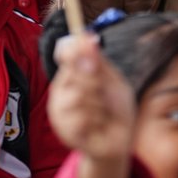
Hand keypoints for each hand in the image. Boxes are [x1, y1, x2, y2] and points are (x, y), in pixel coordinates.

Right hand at [51, 33, 135, 177]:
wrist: (118, 142)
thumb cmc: (116, 109)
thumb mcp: (114, 82)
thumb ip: (99, 63)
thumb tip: (88, 36)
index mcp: (74, 73)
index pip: (66, 50)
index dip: (77, 48)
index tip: (91, 52)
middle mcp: (62, 88)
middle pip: (75, 71)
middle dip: (98, 81)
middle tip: (105, 93)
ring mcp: (59, 109)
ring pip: (80, 95)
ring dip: (100, 105)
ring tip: (103, 113)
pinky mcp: (62, 128)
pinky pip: (82, 117)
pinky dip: (98, 121)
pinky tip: (98, 127)